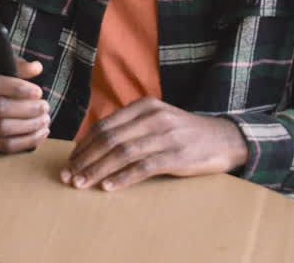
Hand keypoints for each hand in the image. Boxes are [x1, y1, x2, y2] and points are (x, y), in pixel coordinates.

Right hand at [0, 56, 50, 153]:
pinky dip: (23, 142)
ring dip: (28, 126)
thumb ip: (11, 64)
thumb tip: (36, 68)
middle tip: (45, 107)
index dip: (16, 88)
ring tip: (45, 120)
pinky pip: (1, 145)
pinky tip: (38, 134)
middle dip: (26, 109)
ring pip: (0, 129)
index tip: (37, 91)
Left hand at [61, 97, 248, 191]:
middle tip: (69, 176)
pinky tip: (109, 187)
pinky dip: (123, 178)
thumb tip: (93, 146)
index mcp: (145, 106)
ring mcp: (167, 136)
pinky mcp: (178, 156)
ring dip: (98, 170)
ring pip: (122, 153)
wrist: (225, 139)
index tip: (70, 161)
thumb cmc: (184, 133)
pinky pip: (144, 167)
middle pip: (109, 139)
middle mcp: (154, 117)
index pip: (105, 126)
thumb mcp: (157, 119)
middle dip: (85, 159)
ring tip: (82, 184)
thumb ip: (131, 127)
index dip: (84, 145)